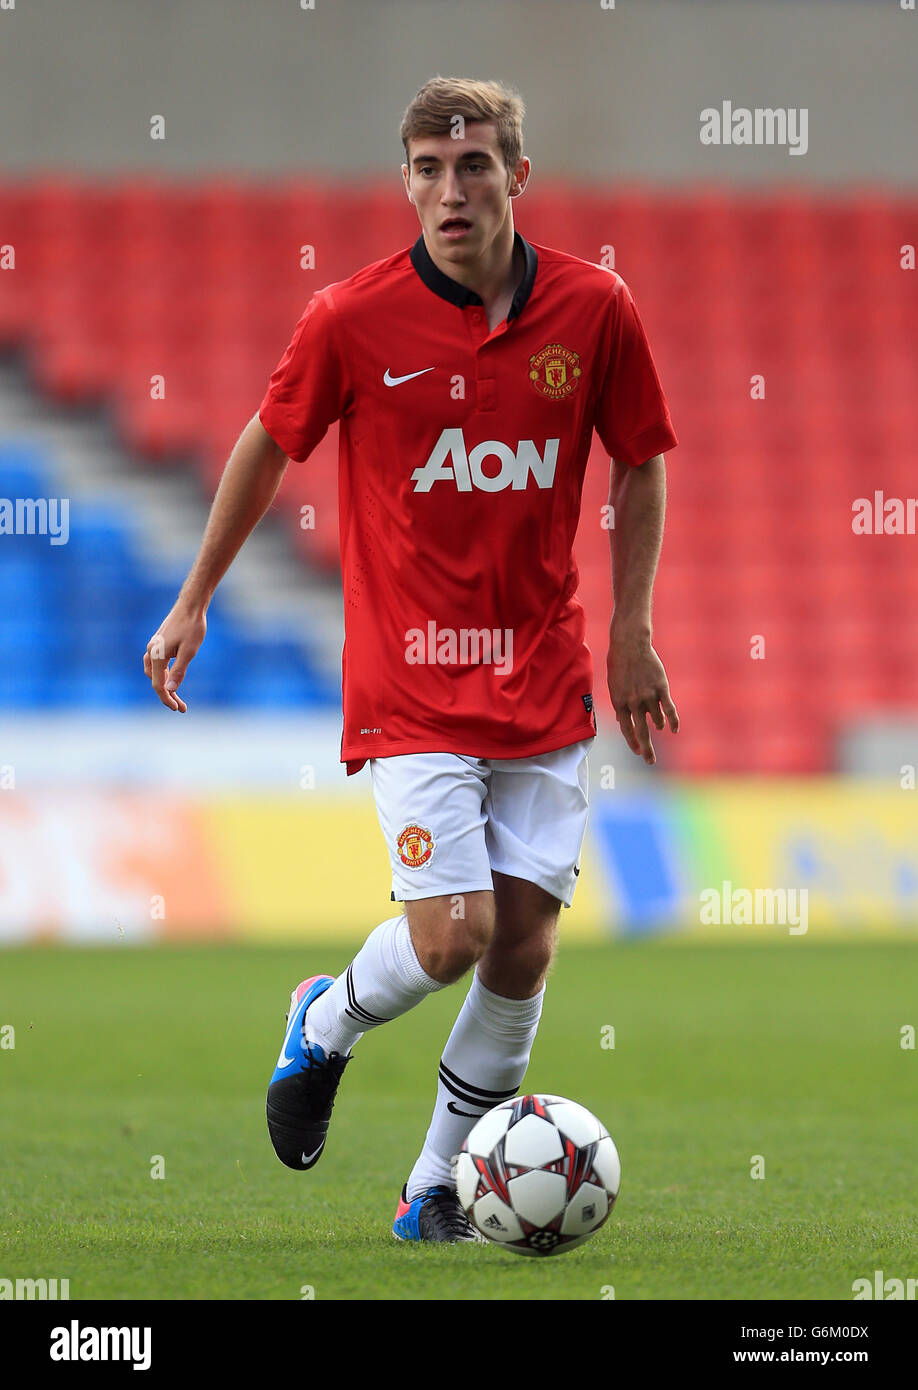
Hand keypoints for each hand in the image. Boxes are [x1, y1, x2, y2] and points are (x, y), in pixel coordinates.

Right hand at [143, 604, 206, 711]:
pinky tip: (173, 678)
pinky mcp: (158, 642)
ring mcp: (153, 646)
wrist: (190, 606)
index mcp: (157, 655)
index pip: (159, 684)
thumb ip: (179, 671)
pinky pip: (157, 664)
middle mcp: (151, 651)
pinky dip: (164, 674)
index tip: (178, 709)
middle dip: (167, 695)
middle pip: (155, 680)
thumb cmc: (192, 627)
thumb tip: (170, 689)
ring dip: (165, 685)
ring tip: (177, 696)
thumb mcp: (189, 651)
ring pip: (154, 672)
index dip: (167, 699)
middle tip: (181, 707)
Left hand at [607, 627, 678, 764]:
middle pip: (641, 732)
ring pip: (657, 720)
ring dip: (659, 725)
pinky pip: (669, 710)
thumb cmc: (620, 664)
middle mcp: (634, 703)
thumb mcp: (614, 686)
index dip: (632, 743)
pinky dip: (673, 721)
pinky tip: (674, 729)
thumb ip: (620, 705)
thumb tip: (623, 722)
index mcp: (620, 703)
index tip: (638, 752)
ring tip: (660, 726)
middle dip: (646, 749)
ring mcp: (648, 696)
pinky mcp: (661, 689)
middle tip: (649, 761)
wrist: (630, 645)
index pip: (627, 729)